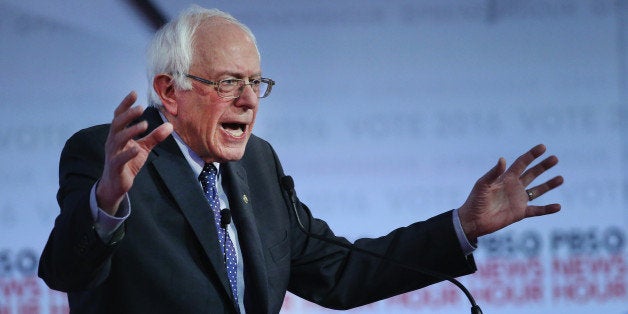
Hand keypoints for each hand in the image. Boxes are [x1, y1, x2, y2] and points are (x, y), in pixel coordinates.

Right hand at [96, 91, 172, 214]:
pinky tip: (137, 149)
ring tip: (144, 125)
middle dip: (128, 115)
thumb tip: (170, 125)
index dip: (125, 105)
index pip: (119, 116)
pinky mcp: (116, 167)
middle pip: (117, 124)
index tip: (134, 93)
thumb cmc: (128, 163)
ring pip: (118, 139)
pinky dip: (128, 153)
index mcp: (118, 135)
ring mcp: (113, 154)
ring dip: (130, 131)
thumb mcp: (143, 148)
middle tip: (140, 108)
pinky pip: (120, 159)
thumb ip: (155, 137)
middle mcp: (113, 142)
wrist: (116, 185)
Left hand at [458, 144, 563, 239]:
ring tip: (560, 178)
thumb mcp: (483, 185)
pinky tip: (558, 206)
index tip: (543, 147)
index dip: (532, 155)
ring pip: (537, 191)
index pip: (521, 163)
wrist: (473, 220)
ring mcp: (518, 200)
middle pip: (532, 174)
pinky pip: (537, 211)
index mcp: (505, 178)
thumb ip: (493, 173)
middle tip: (555, 158)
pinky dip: (547, 209)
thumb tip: (502, 159)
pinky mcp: (520, 213)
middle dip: (543, 166)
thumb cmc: (475, 201)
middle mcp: (514, 187)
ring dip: (549, 185)